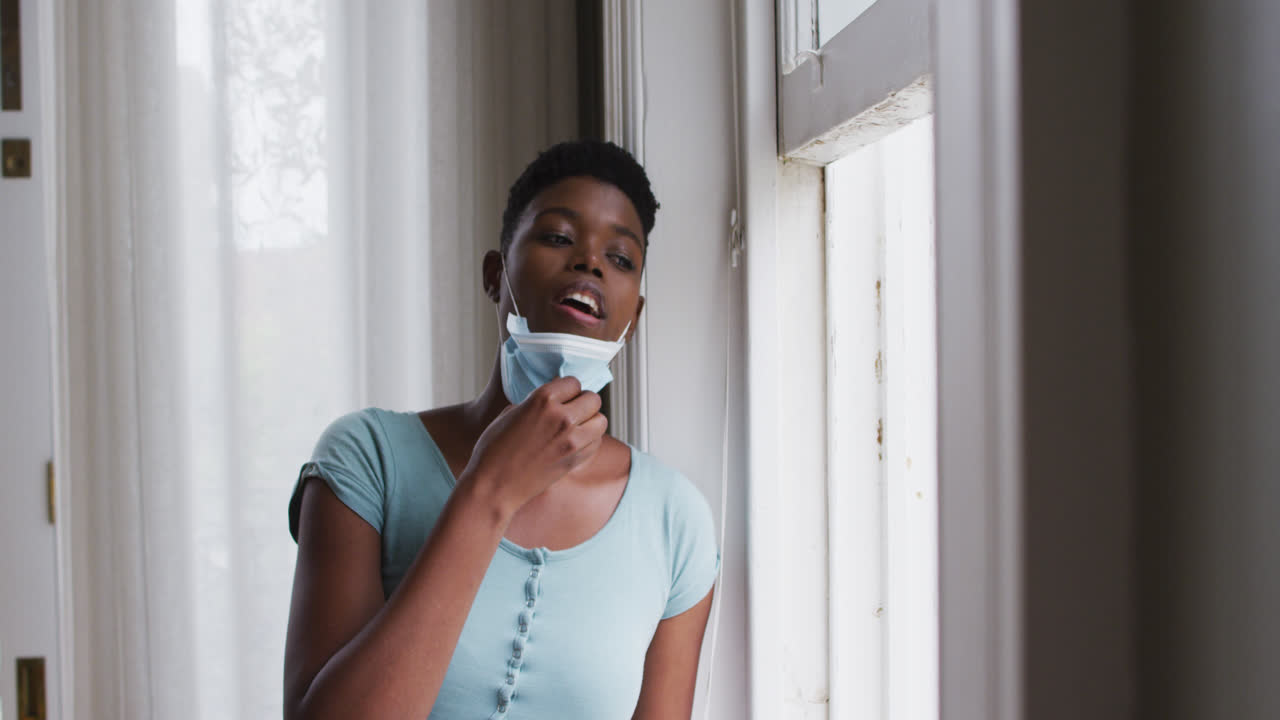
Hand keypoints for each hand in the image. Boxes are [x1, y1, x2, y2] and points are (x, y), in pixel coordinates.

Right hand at [460, 376, 606, 515]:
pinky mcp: (576, 460)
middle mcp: (562, 417)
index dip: (567, 389)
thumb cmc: (494, 449)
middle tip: (572, 410)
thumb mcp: (509, 412)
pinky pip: (597, 442)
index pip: (574, 382)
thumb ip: (535, 402)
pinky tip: (575, 443)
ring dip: (591, 421)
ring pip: (601, 420)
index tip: (562, 396)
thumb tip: (553, 401)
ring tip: (577, 426)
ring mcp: (572, 440)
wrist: (493, 486)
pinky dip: (590, 441)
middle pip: (593, 399)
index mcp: (542, 400)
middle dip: (583, 402)